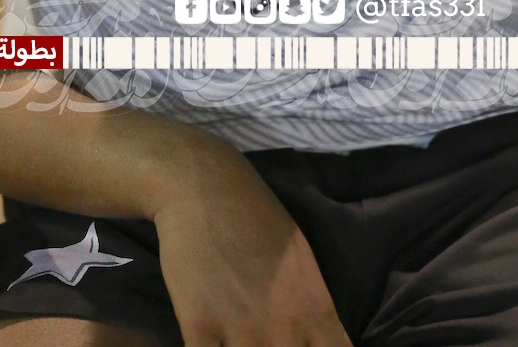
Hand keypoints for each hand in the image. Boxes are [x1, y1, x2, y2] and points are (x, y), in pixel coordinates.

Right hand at [153, 133, 351, 345]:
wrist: (205, 186)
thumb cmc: (256, 215)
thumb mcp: (301, 257)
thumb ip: (310, 307)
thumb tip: (316, 340)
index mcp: (315, 309)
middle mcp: (285, 327)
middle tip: (266, 339)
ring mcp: (243, 330)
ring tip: (235, 339)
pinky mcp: (200, 328)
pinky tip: (210, 342)